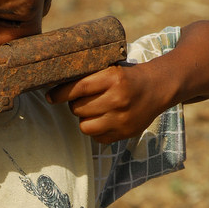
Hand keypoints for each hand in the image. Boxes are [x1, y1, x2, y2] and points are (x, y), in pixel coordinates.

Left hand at [47, 62, 170, 144]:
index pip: (78, 88)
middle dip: (75, 104)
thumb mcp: (111, 69)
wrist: (158, 88)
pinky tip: (104, 120)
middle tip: (83, 99)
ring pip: (84, 126)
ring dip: (84, 118)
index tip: (50, 96)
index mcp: (114, 78)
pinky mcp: (125, 133)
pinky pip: (97, 138)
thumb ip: (89, 78)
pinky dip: (96, 130)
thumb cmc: (127, 77)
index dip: (60, 93)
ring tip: (93, 110)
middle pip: (78, 108)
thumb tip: (55, 91)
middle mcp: (118, 99)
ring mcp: (122, 119)